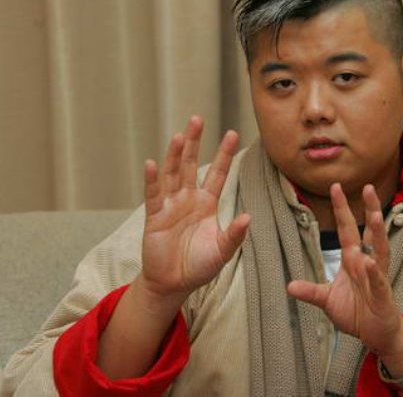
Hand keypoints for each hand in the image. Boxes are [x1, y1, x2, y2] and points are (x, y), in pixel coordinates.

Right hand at [140, 116, 250, 302]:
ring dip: (175, 155)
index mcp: (207, 203)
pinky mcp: (154, 217)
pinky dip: (153, 180)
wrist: (174, 283)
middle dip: (195, 142)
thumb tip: (249, 217)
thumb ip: (235, 235)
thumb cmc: (199, 266)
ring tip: (180, 136)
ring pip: (173, 174)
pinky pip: (153, 195)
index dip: (224, 154)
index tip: (232, 133)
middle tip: (198, 119)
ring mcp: (170, 205)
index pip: (218, 173)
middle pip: (192, 165)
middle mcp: (188, 199)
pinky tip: (153, 163)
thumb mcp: (223, 251)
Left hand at [287, 183, 402, 356]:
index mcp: (353, 260)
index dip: (341, 209)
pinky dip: (374, 272)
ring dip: (378, 233)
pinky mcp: (382, 295)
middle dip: (368, 210)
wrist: (375, 334)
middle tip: (367, 188)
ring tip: (375, 215)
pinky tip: (369, 262)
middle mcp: (367, 263)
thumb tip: (289, 286)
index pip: (347, 229)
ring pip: (379, 250)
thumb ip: (310, 291)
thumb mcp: (327, 300)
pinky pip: (378, 281)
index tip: (335, 187)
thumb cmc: (356, 312)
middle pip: (369, 232)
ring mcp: (377, 277)